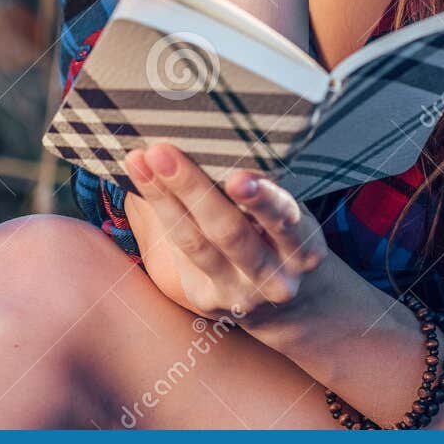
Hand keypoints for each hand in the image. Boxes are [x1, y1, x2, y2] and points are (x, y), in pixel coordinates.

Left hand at [123, 141, 329, 325]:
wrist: (291, 307)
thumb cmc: (285, 239)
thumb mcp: (293, 219)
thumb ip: (266, 191)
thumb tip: (219, 136)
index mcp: (303, 248)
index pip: (282, 221)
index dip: (262, 200)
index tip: (238, 178)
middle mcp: (273, 277)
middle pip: (228, 232)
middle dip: (192, 189)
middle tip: (162, 152)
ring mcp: (238, 294)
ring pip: (194, 244)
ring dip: (163, 199)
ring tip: (140, 163)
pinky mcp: (208, 301)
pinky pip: (178, 255)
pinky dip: (159, 216)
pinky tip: (141, 185)